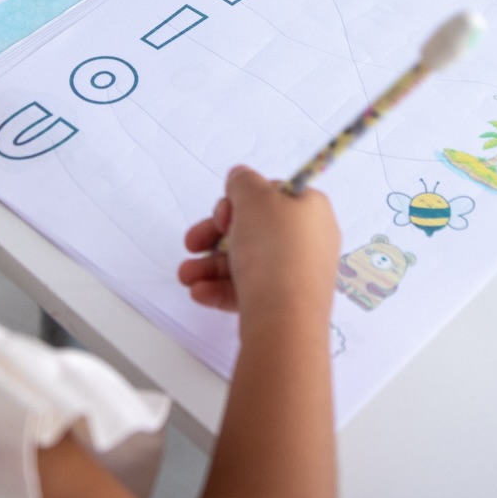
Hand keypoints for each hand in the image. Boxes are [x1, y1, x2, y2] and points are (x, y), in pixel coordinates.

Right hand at [177, 166, 340, 318]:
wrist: (285, 320)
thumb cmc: (273, 250)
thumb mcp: (254, 198)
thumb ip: (243, 181)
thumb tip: (241, 177)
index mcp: (311, 209)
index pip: (272, 194)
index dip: (241, 200)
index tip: (223, 214)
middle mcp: (309, 240)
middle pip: (254, 228)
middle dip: (214, 235)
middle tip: (193, 242)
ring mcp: (297, 274)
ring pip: (246, 261)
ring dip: (209, 265)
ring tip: (185, 276)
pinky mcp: (283, 303)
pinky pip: (249, 289)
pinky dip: (221, 288)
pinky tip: (199, 292)